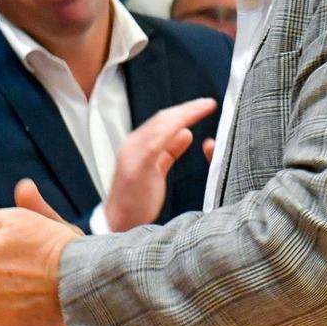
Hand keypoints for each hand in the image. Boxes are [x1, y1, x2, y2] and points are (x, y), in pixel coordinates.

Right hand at [103, 98, 216, 232]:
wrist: (118, 222)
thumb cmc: (137, 199)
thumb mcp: (157, 168)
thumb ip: (170, 150)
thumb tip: (186, 133)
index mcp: (138, 144)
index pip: (163, 120)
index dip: (184, 110)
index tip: (204, 105)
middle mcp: (133, 144)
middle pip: (163, 119)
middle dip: (187, 108)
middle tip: (208, 103)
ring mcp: (134, 154)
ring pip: (161, 126)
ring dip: (184, 114)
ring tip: (203, 108)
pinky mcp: (138, 167)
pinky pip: (155, 144)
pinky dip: (171, 131)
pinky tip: (186, 126)